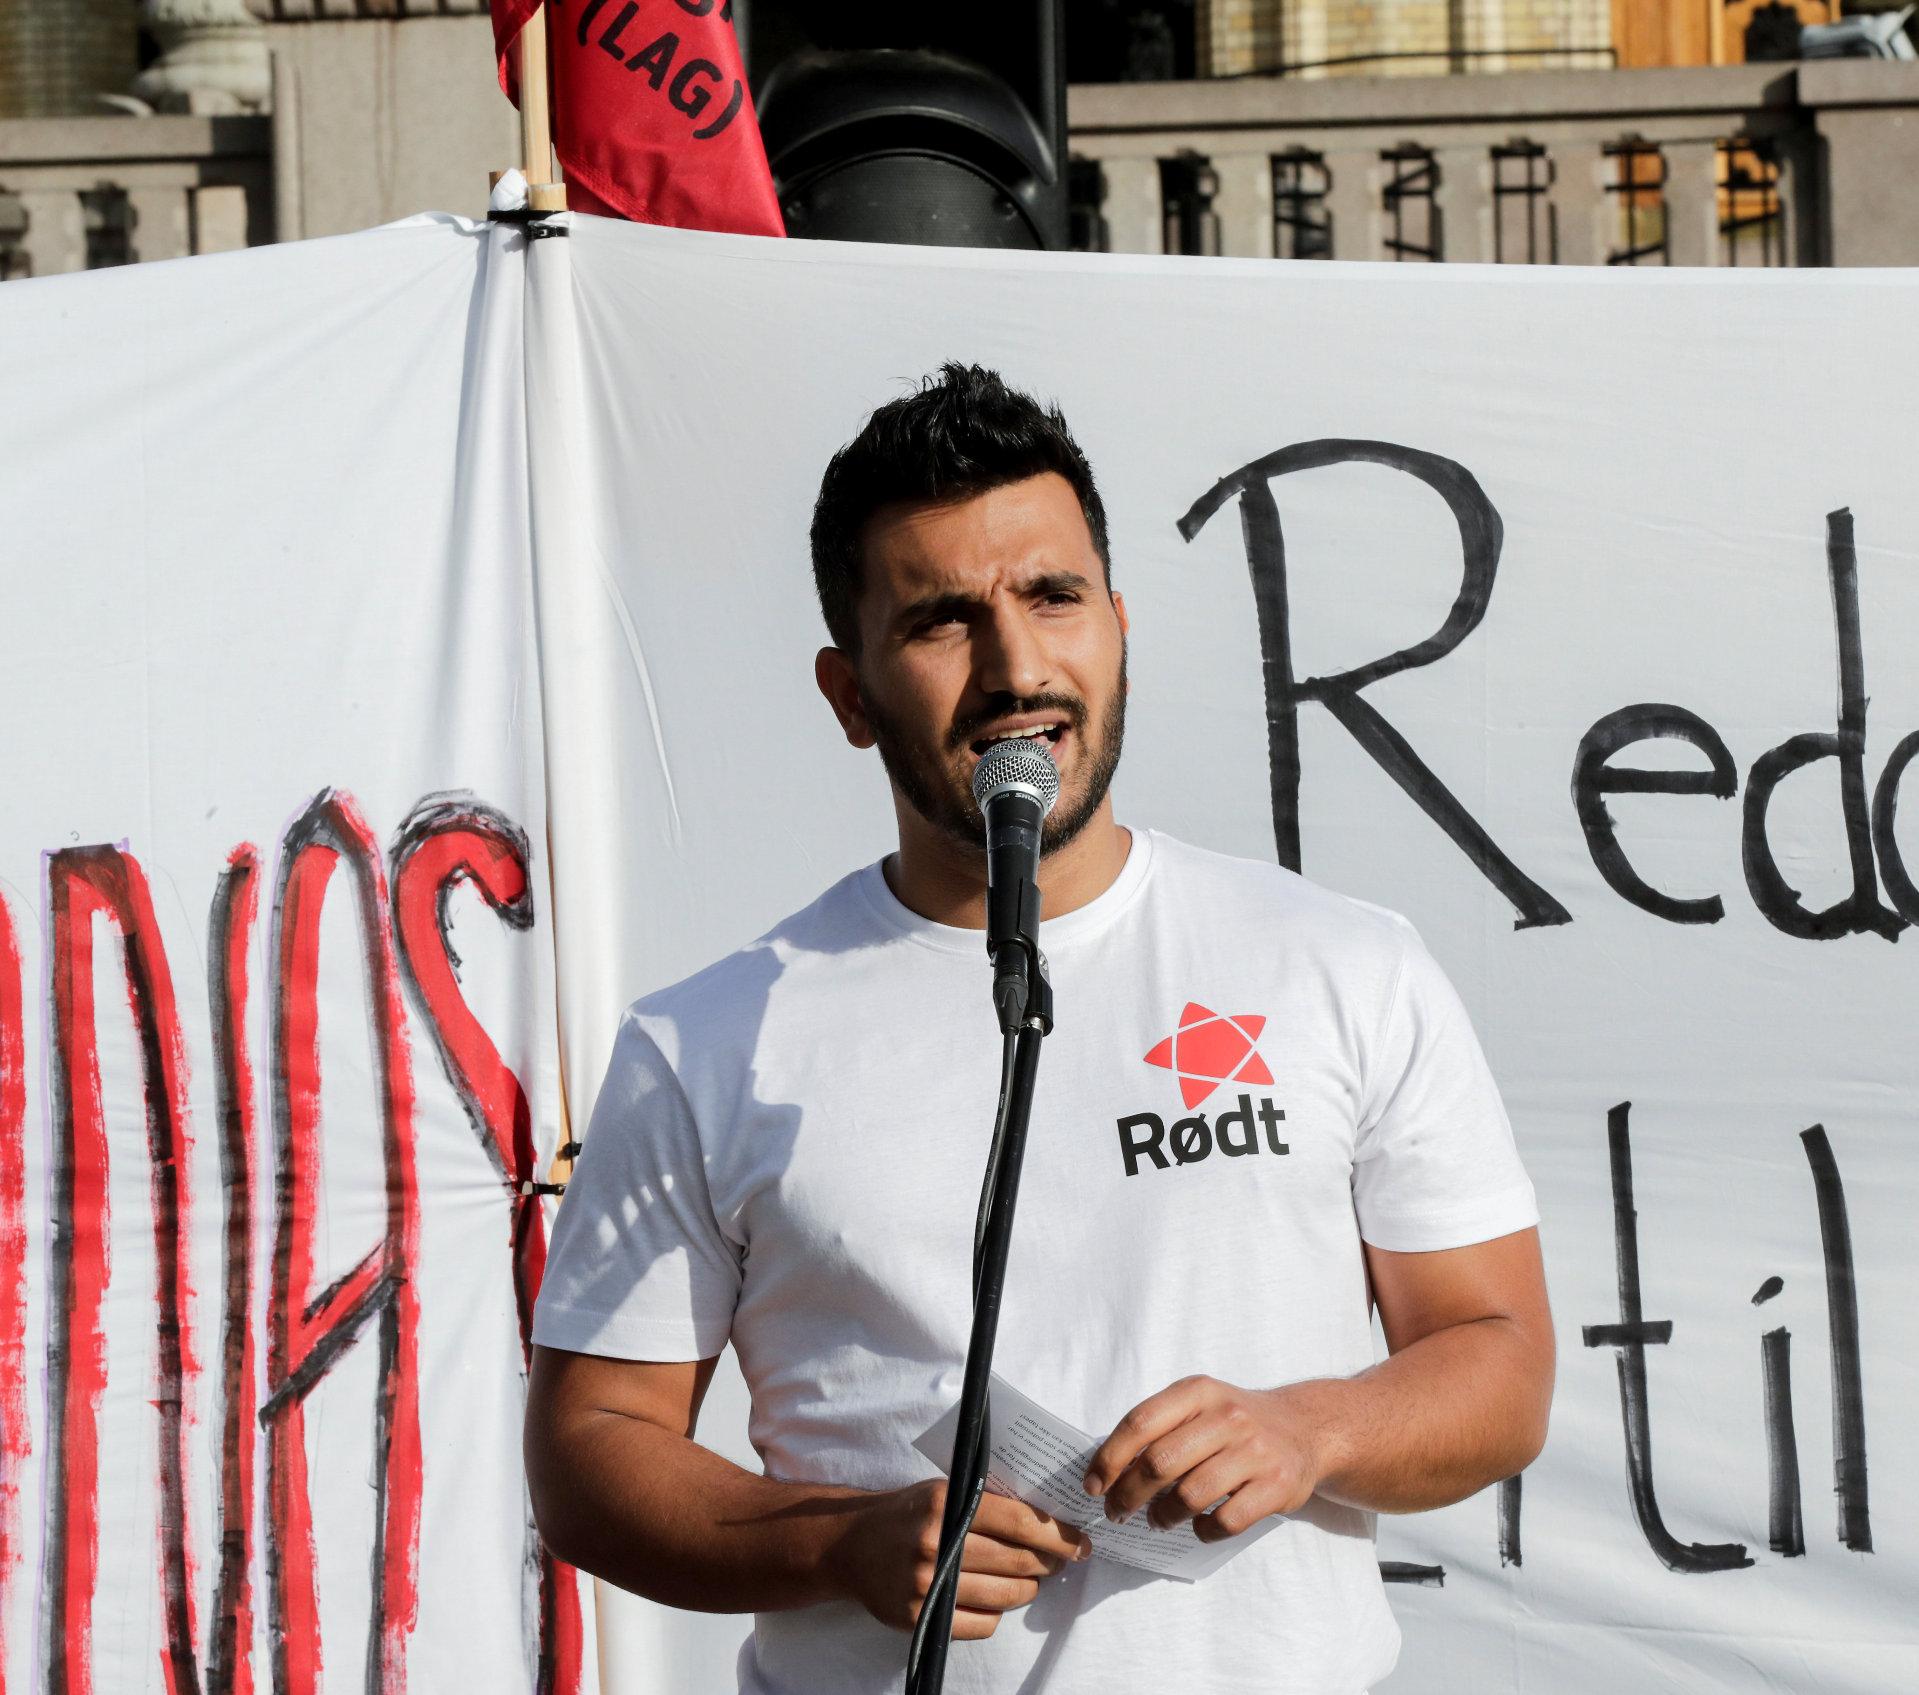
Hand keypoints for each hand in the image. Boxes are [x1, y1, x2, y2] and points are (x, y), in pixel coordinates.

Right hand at [827, 1479, 1091, 1639]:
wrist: (850, 1545)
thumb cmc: (907, 1513)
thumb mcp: (942, 1490)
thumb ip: (984, 1501)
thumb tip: (1044, 1519)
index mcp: (945, 1503)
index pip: (1018, 1522)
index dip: (1057, 1535)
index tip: (1080, 1542)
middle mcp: (936, 1542)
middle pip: (1017, 1561)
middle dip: (1049, 1563)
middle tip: (1061, 1562)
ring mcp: (926, 1583)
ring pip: (1004, 1596)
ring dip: (1027, 1590)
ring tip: (1031, 1582)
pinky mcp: (919, 1616)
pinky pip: (980, 1624)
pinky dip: (996, 1613)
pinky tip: (994, 1600)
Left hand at [1083, 1376, 1337, 1541]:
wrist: (1305, 1428)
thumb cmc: (1235, 1422)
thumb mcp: (1200, 1405)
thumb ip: (1160, 1428)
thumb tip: (1108, 1471)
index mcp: (1198, 1391)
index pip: (1140, 1423)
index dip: (1109, 1458)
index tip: (1093, 1485)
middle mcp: (1227, 1416)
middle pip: (1160, 1462)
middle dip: (1128, 1494)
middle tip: (1117, 1512)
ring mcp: (1255, 1451)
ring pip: (1190, 1495)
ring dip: (1163, 1515)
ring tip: (1157, 1519)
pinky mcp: (1277, 1486)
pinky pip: (1226, 1520)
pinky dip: (1203, 1531)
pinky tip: (1198, 1527)